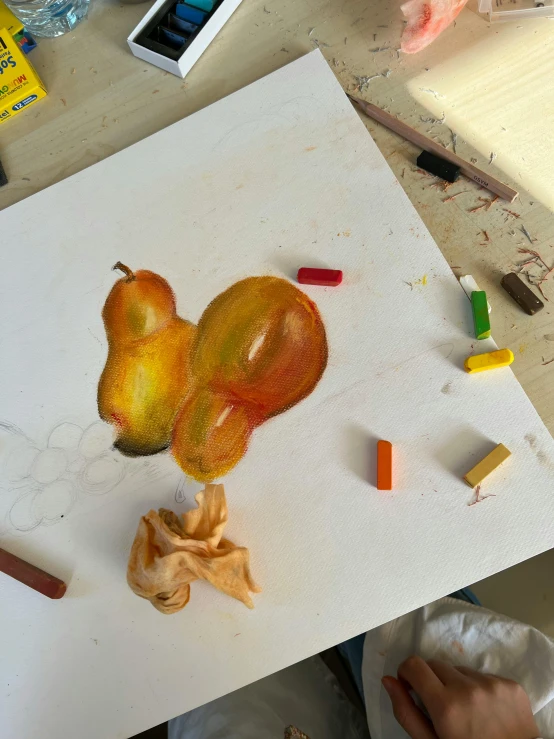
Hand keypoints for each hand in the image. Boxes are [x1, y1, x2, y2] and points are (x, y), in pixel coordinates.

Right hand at [382, 655, 539, 738]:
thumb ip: (406, 712)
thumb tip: (388, 680)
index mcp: (445, 706)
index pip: (414, 665)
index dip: (407, 674)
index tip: (411, 686)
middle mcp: (468, 689)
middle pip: (436, 664)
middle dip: (432, 680)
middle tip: (440, 706)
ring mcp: (493, 685)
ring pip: (460, 669)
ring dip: (457, 684)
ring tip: (467, 711)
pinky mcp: (511, 685)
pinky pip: (485, 675)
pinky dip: (480, 688)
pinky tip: (486, 710)